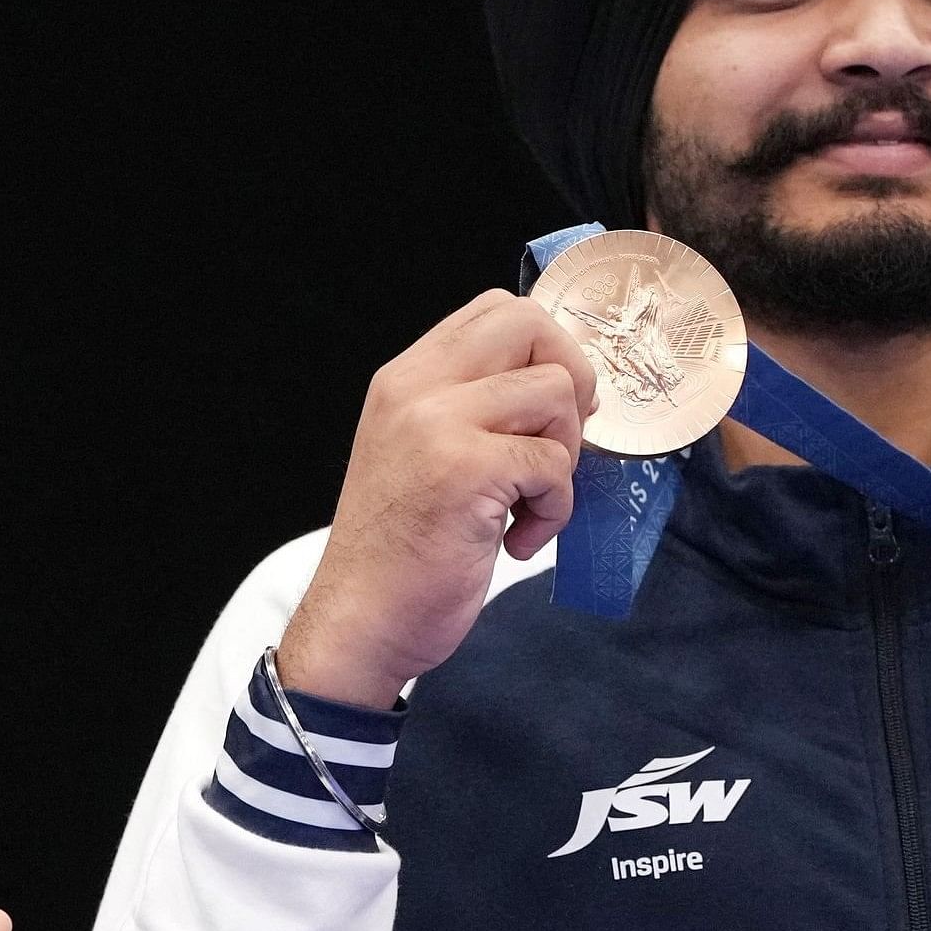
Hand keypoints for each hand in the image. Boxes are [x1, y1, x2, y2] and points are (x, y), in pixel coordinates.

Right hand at [275, 290, 599, 708]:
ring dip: (563, 457)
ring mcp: (438, 423)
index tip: (544, 414)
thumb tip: (565, 386)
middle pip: (530, 324)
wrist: (359, 622)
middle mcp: (417, 387)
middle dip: (571, 381)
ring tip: (527, 505)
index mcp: (406, 378)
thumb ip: (473, 408)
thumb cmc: (399, 551)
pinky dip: (554, 511)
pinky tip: (515, 541)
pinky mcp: (465, 470)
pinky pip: (554, 464)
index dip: (545, 350)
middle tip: (555, 446)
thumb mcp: (422, 453)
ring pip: (556, 392)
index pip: (499, 308)